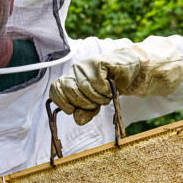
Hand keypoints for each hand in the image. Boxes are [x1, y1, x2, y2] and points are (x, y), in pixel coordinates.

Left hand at [49, 36, 182, 124]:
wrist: (127, 71)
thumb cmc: (108, 86)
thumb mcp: (95, 103)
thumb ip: (85, 112)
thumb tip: (77, 120)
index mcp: (69, 79)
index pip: (55, 90)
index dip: (62, 102)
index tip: (72, 110)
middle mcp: (75, 70)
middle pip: (70, 91)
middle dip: (84, 103)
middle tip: (95, 104)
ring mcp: (86, 65)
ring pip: (86, 89)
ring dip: (99, 98)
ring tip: (106, 95)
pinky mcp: (98, 62)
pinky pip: (98, 83)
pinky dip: (106, 90)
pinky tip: (110, 87)